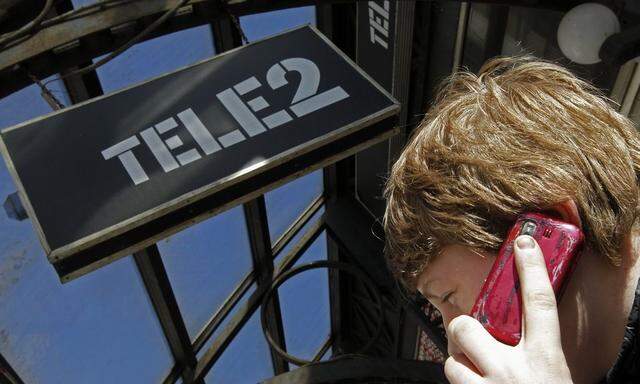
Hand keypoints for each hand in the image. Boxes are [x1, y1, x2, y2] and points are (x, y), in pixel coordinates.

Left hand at [444, 235, 572, 383]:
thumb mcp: (554, 376)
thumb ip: (535, 355)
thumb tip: (516, 337)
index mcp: (545, 360)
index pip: (539, 304)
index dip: (531, 269)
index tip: (524, 242)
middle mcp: (515, 373)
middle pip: (467, 326)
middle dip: (463, 329)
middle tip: (473, 339)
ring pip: (452, 362)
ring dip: (460, 367)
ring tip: (477, 376)